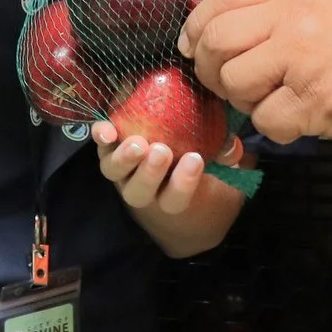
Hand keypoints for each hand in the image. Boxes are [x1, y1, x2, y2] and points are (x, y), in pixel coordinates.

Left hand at [91, 120, 215, 214]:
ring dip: (125, 160)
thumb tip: (232, 148)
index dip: (183, 184)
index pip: (174, 201)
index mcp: (170, 194)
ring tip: (138, 144)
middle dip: (150, 174)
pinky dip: (102, 138)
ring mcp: (122, 169)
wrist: (167, 135)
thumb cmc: (196, 151)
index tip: (195, 159)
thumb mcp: (216, 154)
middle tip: (162, 151)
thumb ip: (225, 152)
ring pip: (115, 174)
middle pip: (140, 193)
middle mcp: (143, 186)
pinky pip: (100, 147)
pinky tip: (107, 130)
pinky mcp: (108, 148)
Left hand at [179, 0, 331, 146]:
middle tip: (229, 84)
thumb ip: (273, 10)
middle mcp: (293, 15)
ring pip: (233, 82)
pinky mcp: (313, 100)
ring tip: (275, 100)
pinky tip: (301, 119)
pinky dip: (276, 127)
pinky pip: (264, 120)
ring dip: (245, 100)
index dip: (196, 27)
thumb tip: (212, 30)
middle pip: (215, 40)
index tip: (195, 48)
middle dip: (211, 69)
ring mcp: (302, 57)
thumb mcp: (323, 5)